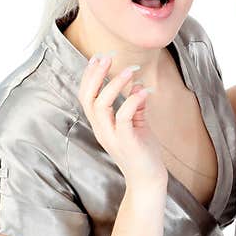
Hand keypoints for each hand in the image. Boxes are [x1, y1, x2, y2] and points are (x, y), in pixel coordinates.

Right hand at [78, 55, 166, 187]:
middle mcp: (101, 129)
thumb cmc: (142, 152)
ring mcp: (111, 136)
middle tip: (106, 57)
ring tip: (129, 70)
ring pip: (102, 106)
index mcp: (101, 124)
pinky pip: (124, 118)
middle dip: (95, 75)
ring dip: (115, 85)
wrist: (148, 178)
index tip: (97, 58)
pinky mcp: (126, 141)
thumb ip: (136, 106)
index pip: (87, 96)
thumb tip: (137, 85)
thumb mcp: (138, 124)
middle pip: (88, 98)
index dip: (89, 76)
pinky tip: (144, 91)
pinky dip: (133, 101)